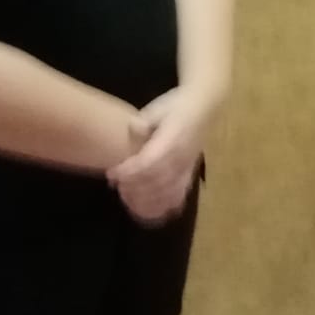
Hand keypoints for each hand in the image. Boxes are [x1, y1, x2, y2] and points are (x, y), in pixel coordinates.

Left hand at [107, 86, 213, 224]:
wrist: (203, 106)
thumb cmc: (176, 105)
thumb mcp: (157, 108)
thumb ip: (143, 121)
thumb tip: (131, 130)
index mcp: (172, 140)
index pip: (148, 162)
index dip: (128, 171)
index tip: (111, 173)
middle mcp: (180, 157)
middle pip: (154, 180)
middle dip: (132, 186)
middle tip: (116, 185)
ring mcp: (186, 167)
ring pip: (166, 191)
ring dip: (145, 198)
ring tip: (128, 196)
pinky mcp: (189, 173)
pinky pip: (178, 194)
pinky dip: (163, 204)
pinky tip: (150, 209)